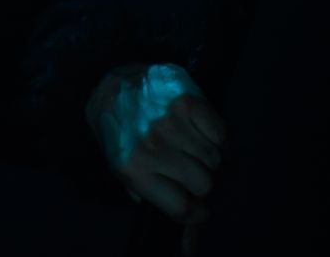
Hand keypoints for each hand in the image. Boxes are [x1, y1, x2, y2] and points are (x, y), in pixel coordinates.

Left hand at [86, 64, 225, 253]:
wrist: (109, 88)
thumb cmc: (118, 134)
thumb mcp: (123, 171)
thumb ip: (153, 200)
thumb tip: (187, 246)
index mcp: (135, 170)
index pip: (183, 208)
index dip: (195, 212)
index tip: (198, 209)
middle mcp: (154, 148)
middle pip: (204, 183)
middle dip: (201, 182)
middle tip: (189, 170)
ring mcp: (171, 123)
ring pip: (214, 158)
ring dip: (208, 157)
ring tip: (189, 147)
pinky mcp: (187, 100)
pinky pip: (220, 132)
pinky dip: (215, 135)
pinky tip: (198, 130)